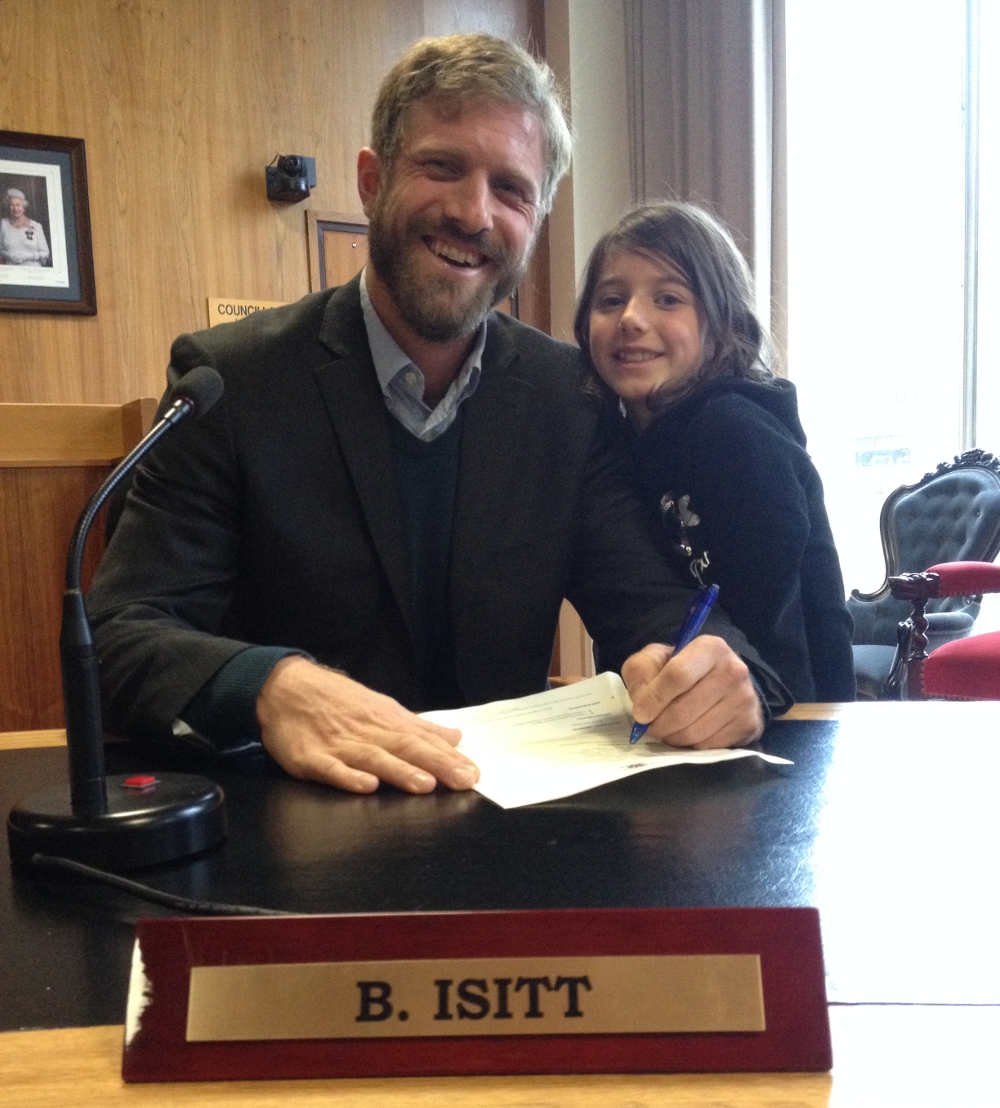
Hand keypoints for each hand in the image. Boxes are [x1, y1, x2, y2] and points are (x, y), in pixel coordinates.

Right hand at [256, 656, 479, 793]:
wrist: (286, 686)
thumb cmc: (337, 700)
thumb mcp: (382, 708)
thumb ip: (419, 726)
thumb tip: (455, 737)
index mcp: (386, 722)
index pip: (424, 740)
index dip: (450, 758)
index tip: (475, 774)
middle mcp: (368, 733)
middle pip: (407, 748)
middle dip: (438, 765)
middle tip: (464, 782)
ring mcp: (340, 745)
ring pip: (375, 758)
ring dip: (400, 771)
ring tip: (425, 785)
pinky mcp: (311, 757)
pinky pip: (331, 769)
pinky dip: (349, 776)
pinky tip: (366, 785)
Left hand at [622, 636, 763, 749]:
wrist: (720, 684)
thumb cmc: (681, 669)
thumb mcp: (655, 660)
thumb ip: (641, 673)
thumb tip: (642, 705)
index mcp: (710, 647)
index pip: (678, 675)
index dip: (654, 699)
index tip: (640, 714)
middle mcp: (734, 670)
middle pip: (684, 710)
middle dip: (659, 724)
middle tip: (651, 726)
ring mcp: (745, 699)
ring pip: (695, 732)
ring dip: (673, 736)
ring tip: (668, 728)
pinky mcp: (749, 724)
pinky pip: (708, 746)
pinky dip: (691, 745)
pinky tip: (688, 732)